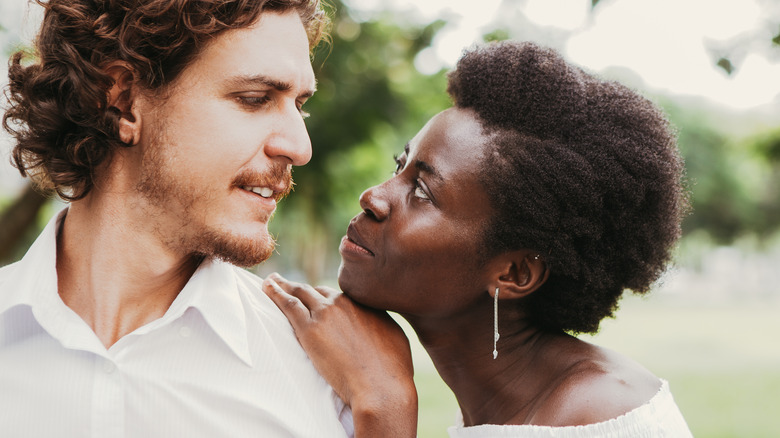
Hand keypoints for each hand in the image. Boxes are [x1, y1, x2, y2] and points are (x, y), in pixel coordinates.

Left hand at [262, 273, 417, 436]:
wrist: (381, 386)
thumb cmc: (393, 369)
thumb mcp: (394, 335)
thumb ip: (380, 323)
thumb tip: (377, 324)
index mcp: (363, 304)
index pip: (336, 295)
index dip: (322, 296)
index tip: (312, 296)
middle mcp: (344, 303)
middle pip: (316, 291)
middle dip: (300, 287)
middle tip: (284, 282)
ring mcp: (325, 314)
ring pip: (300, 292)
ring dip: (283, 285)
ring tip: (271, 280)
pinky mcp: (309, 329)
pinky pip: (287, 305)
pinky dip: (275, 294)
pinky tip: (266, 287)